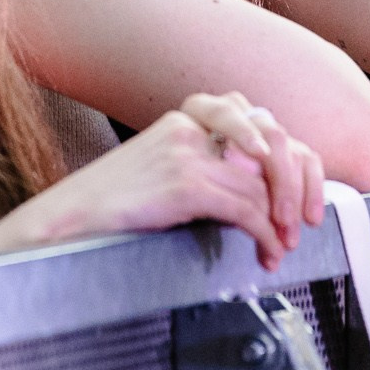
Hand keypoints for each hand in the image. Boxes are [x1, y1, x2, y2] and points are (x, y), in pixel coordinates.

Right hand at [0, 92, 324, 269]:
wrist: (65, 221)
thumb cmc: (113, 207)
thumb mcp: (164, 172)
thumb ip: (209, 169)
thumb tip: (262, 196)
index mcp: (189, 117)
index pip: (262, 120)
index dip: (294, 158)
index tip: (304, 196)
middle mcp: (191, 125)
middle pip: (274, 139)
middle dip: (298, 184)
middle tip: (304, 222)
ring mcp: (187, 151)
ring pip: (262, 180)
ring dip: (282, 219)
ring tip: (281, 246)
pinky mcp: (184, 182)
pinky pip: (245, 206)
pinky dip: (264, 233)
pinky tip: (263, 252)